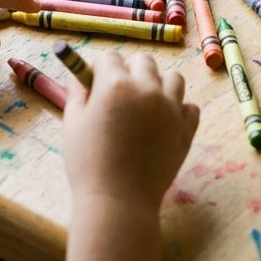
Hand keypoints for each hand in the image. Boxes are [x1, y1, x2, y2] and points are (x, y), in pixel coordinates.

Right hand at [59, 52, 199, 260]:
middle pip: (143, 61)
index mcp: (115, 84)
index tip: (96, 83)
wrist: (118, 202)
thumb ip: (77, 92)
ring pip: (173, 77)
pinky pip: (189, 106)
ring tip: (145, 106)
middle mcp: (147, 88)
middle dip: (130, 71)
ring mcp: (171, 107)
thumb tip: (81, 74)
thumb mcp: (72, 123)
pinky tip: (164, 124)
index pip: (110, 57)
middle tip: (120, 95)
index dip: (100, 69)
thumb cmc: (87, 164)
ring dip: (159, 85)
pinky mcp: (186, 127)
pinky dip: (179, 111)